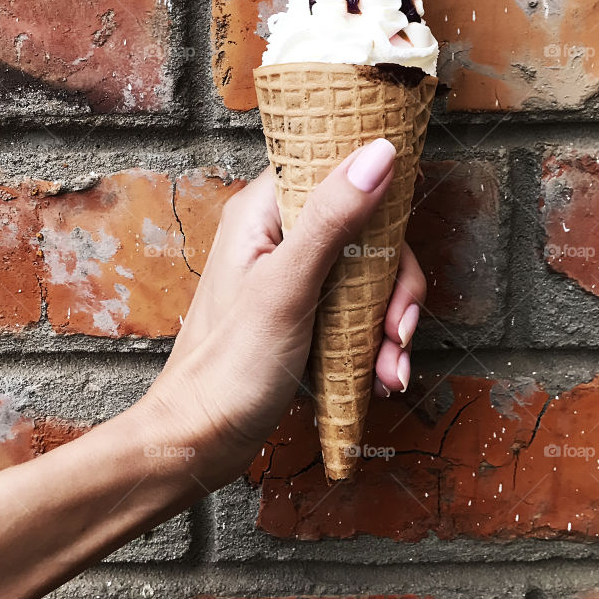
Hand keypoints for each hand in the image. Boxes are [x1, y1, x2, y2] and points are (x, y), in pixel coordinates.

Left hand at [142, 139, 426, 488]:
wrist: (198, 444)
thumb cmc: (226, 369)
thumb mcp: (286, 288)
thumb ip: (333, 220)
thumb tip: (379, 155)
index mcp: (262, 214)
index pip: (332, 168)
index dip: (375, 191)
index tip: (400, 226)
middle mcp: (277, 238)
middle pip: (365, 229)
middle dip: (393, 282)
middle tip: (396, 325)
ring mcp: (293, 279)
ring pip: (369, 276)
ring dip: (390, 321)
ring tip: (390, 364)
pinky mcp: (305, 317)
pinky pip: (358, 312)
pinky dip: (376, 343)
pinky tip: (381, 374)